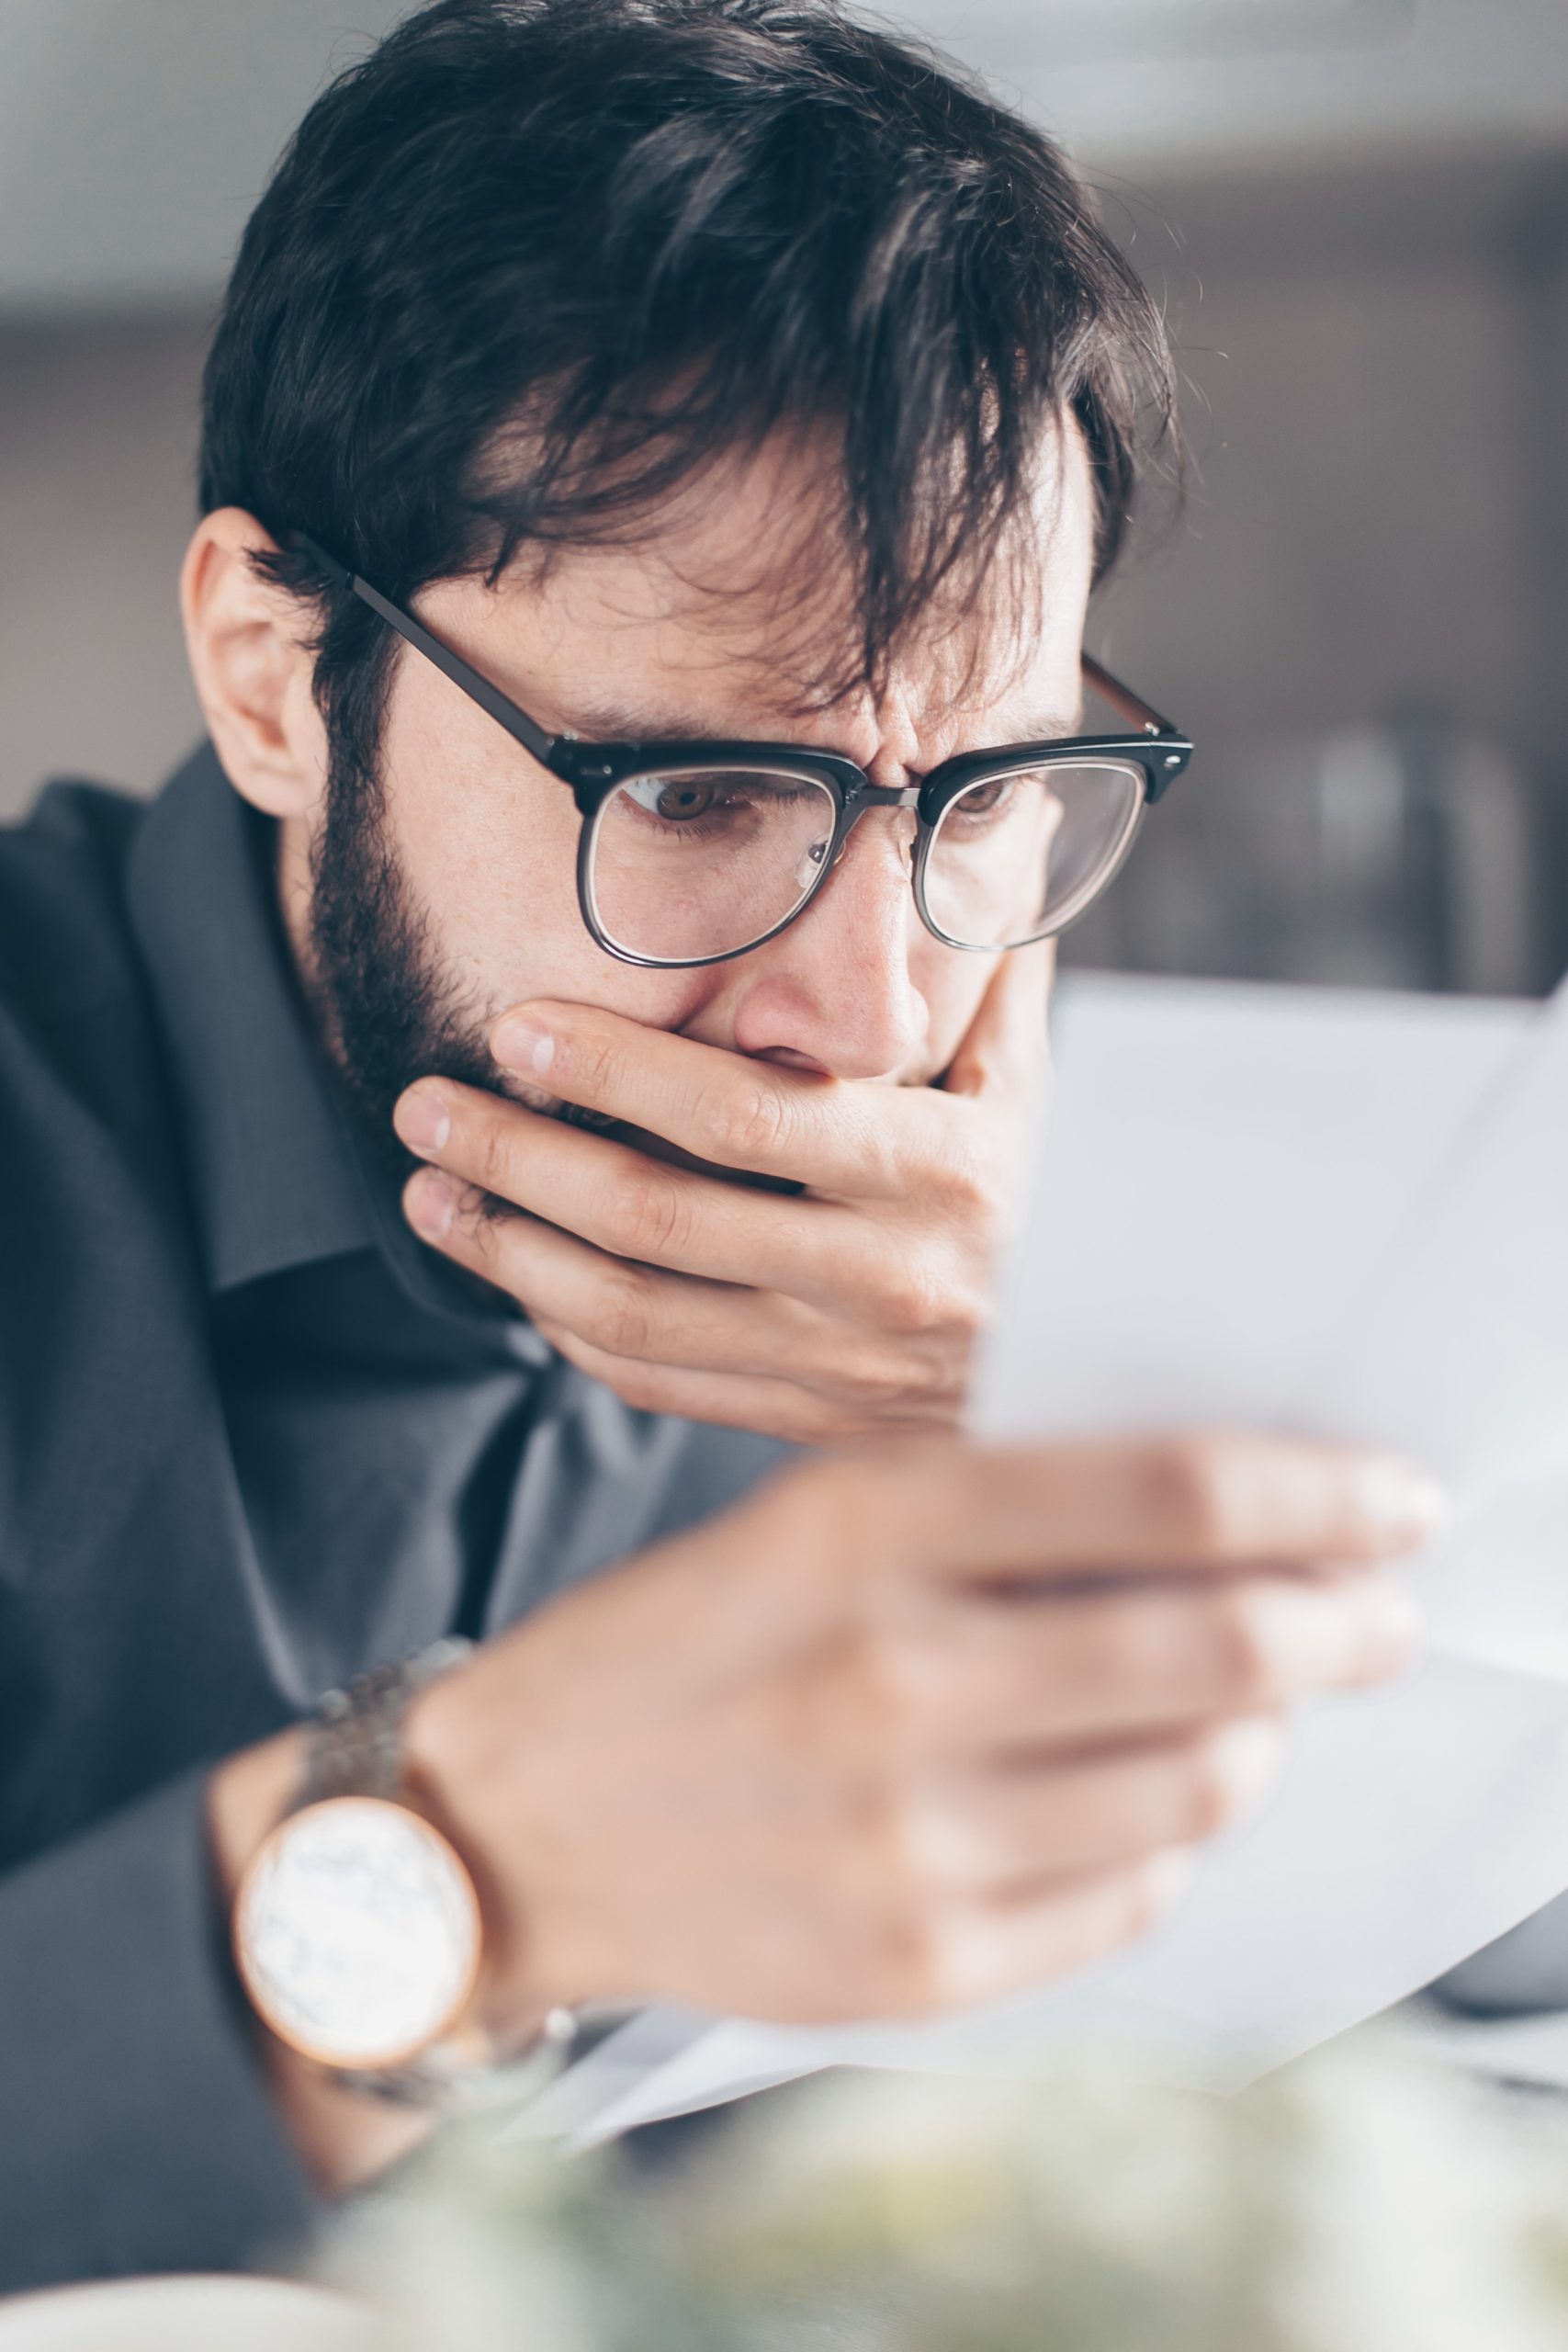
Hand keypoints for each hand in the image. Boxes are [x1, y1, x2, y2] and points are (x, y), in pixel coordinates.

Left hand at [391, 948, 1047, 1442]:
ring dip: (508, 1250)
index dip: (614, 1070)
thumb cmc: (1056, 1217)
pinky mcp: (800, 1424)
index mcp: (932, 1178)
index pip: (742, 1118)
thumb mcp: (1036, 1099)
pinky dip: (565, 1331)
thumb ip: (991, 983)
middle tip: (423, 1105)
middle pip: (653, 1217)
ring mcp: (830, 1366)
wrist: (1106, 1390)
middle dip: (516, 1156)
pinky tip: (510, 1275)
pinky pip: (653, 1382)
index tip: (517, 1026)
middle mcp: (873, 1278)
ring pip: (628, 1314)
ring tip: (425, 1193)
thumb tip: (1001, 831)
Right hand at [406, 1431, 1436, 2033]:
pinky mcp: (919, 1965)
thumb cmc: (670, 1647)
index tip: (1386, 1500)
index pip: (1167, 1498)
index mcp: (860, 1530)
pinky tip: (1131, 1797)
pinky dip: (1163, 1839)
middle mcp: (892, 1681)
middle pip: (1219, 1650)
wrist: (509, 1830)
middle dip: (1337, 1626)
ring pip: (1197, 1786)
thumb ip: (992, 1506)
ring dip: (1256, 1736)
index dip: (1315, 1496)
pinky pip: (1130, 1897)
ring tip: (1248, 1708)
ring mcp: (908, 1840)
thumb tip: (1211, 1514)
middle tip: (1370, 1614)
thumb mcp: (804, 1518)